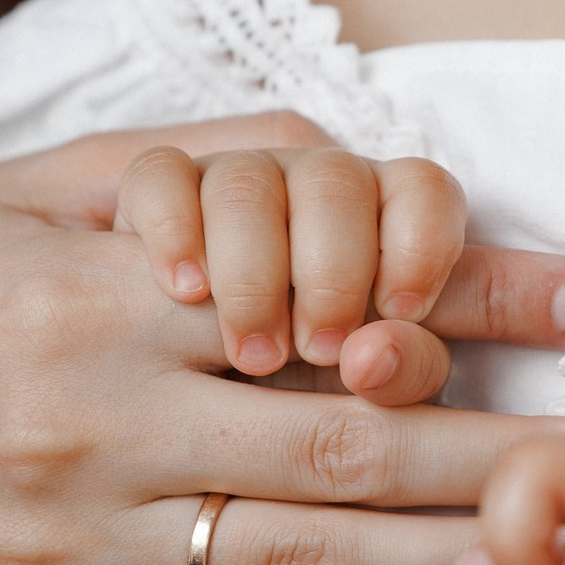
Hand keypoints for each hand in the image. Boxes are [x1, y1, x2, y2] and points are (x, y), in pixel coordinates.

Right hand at [0, 116, 564, 564]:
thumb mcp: (39, 180)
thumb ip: (204, 166)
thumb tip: (359, 166)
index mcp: (91, 295)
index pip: (320, 302)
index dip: (461, 306)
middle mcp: (84, 428)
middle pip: (338, 450)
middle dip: (496, 455)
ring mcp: (70, 552)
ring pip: (303, 564)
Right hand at [116, 138, 467, 405]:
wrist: (141, 368)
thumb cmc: (281, 389)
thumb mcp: (354, 386)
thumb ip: (404, 368)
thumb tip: (386, 363)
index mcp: (380, 223)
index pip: (422, 191)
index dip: (423, 240)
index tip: (406, 310)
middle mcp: (310, 188)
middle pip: (336, 181)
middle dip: (336, 271)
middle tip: (324, 352)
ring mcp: (229, 184)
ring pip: (249, 181)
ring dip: (256, 271)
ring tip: (256, 354)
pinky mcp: (153, 195)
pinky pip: (162, 176)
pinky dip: (176, 227)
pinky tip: (185, 292)